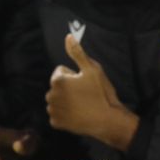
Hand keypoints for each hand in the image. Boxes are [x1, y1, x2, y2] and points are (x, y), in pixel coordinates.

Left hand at [47, 35, 137, 150]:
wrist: (108, 121)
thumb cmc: (101, 93)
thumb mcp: (93, 69)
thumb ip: (77, 52)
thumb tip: (68, 36)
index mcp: (57, 80)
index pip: (60, 71)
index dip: (74, 75)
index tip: (85, 83)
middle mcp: (50, 95)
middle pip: (58, 86)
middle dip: (68, 88)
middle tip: (85, 94)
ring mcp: (52, 110)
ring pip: (57, 100)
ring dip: (66, 101)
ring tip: (83, 105)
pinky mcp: (56, 123)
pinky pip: (58, 114)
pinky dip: (66, 115)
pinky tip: (78, 115)